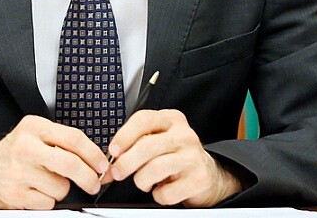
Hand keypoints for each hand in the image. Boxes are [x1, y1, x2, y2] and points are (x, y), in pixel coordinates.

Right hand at [0, 115, 108, 208]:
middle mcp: (26, 147)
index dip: (93, 154)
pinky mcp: (16, 194)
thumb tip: (93, 158)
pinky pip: (48, 203)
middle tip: (93, 183)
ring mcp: (20, 171)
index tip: (102, 165)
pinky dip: (48, 201)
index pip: (73, 138)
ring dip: (62, 190)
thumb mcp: (33, 135)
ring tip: (48, 183)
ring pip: (61, 187)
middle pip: (71, 164)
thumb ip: (60, 141)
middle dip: (88, 177)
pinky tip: (36, 192)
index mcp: (34, 127)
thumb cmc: (12, 153)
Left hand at [106, 109, 242, 206]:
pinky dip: (158, 195)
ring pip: (154, 169)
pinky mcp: (199, 179)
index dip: (124, 136)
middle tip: (117, 173)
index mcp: (171, 119)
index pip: (143, 120)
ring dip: (141, 180)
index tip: (113, 151)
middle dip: (126, 163)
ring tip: (144, 182)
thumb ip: (134, 146)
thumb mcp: (158, 141)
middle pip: (146, 146)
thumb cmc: (176, 155)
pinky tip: (162, 189)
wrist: (209, 173)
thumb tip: (106, 166)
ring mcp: (193, 157)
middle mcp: (184, 135)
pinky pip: (167, 192)